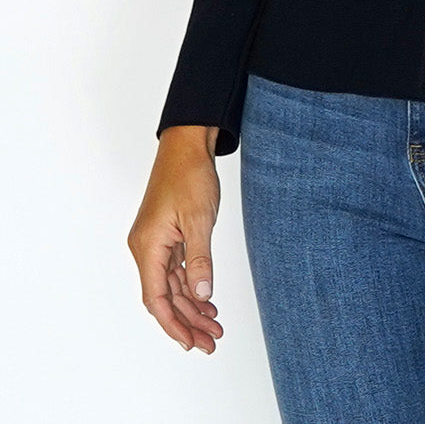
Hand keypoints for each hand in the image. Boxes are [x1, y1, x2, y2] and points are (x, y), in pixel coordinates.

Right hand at [127, 127, 224, 353]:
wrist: (187, 144)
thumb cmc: (189, 175)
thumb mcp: (199, 219)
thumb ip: (200, 260)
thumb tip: (202, 296)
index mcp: (147, 247)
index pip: (156, 299)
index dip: (173, 324)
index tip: (191, 343)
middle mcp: (147, 248)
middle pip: (164, 297)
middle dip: (187, 321)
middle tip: (211, 342)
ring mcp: (156, 243)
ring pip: (172, 286)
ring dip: (191, 307)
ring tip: (214, 326)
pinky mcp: (167, 236)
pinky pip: (177, 271)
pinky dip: (192, 287)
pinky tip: (207, 301)